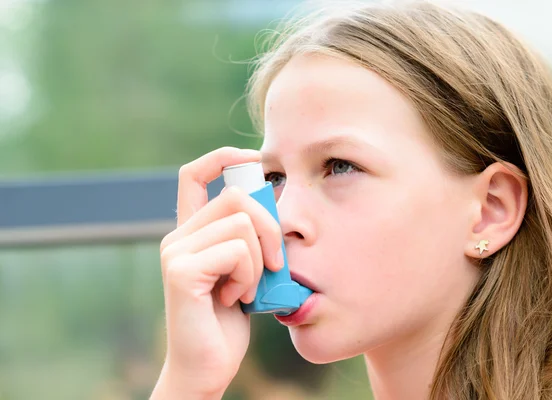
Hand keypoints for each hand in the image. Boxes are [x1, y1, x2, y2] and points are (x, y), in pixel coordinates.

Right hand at [151, 147, 283, 398]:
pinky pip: (237, 250)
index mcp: (192, 232)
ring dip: (260, 260)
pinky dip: (250, 276)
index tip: (257, 158)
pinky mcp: (181, 270)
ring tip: (248, 289)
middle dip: (271, 226)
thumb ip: (250, 239)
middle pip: (237, 194)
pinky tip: (236, 299)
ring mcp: (175, 251)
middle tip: (275, 265)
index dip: (225, 156)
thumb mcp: (245, 271)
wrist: (206, 367)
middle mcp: (178, 236)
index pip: (195, 174)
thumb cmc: (229, 322)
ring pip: (242, 222)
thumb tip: (274, 202)